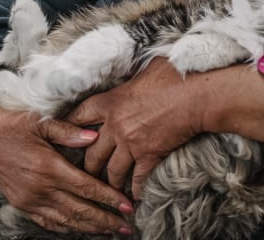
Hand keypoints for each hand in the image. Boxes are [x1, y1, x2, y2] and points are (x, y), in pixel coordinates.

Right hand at [0, 87, 133, 234]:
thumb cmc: (13, 124)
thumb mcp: (41, 122)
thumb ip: (69, 131)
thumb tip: (94, 136)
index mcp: (49, 167)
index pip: (86, 188)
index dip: (109, 198)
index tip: (127, 204)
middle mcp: (40, 189)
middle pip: (79, 210)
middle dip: (105, 220)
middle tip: (126, 226)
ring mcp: (30, 200)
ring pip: (65, 221)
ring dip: (89, 228)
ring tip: (110, 231)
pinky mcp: (22, 204)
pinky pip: (48, 222)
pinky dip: (66, 228)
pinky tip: (80, 229)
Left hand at [67, 57, 263, 199]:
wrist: (198, 95)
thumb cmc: (175, 75)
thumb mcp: (147, 67)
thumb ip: (133, 76)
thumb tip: (133, 73)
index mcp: (111, 101)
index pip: (78, 117)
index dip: (69, 126)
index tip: (65, 135)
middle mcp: (115, 125)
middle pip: (90, 154)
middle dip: (88, 165)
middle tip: (87, 172)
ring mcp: (132, 143)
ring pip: (111, 171)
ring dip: (109, 182)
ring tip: (109, 189)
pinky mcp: (149, 155)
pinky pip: (137, 179)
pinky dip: (136, 190)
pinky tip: (135, 197)